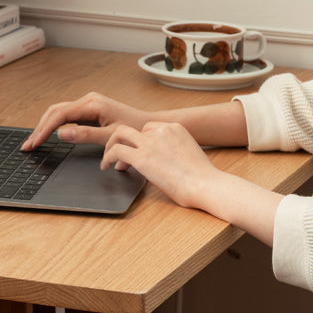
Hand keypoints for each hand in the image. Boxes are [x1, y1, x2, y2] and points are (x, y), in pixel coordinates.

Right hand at [22, 92, 150, 149]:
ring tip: (34, 141)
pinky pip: (67, 115)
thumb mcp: (110, 136)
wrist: (149, 125)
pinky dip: (55, 125)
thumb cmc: (135, 130)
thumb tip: (62, 133)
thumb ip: (85, 135)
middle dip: (40, 128)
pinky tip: (48, 135)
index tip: (33, 143)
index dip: (44, 130)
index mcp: (92, 104)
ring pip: (59, 112)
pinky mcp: (90, 109)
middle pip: (55, 111)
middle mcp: (88, 100)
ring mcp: (88, 104)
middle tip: (28, 145)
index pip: (60, 115)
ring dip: (45, 126)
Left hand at [100, 122, 221, 210]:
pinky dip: (107, 157)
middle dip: (123, 140)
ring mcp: (150, 142)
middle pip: (133, 130)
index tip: (136, 151)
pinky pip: (116, 151)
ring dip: (111, 146)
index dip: (140, 140)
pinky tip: (106, 166)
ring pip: (120, 134)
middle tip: (117, 153)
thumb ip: (175, 152)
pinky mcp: (142, 157)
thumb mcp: (189, 155)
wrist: (205, 184)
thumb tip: (166, 163)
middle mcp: (162, 130)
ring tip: (108, 159)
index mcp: (175, 128)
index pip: (149, 127)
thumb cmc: (203, 179)